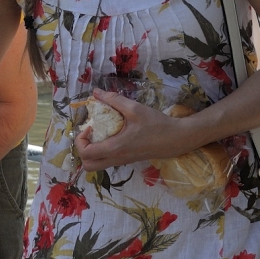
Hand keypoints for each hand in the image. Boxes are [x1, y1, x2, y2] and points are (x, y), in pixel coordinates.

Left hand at [75, 90, 200, 171]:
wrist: (178, 139)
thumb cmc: (157, 125)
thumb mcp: (135, 109)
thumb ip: (114, 100)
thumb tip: (96, 92)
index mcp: (116, 148)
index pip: (87, 154)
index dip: (81, 140)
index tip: (90, 126)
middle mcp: (117, 159)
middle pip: (88, 166)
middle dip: (83, 149)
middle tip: (90, 133)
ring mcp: (122, 161)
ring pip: (97, 165)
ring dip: (91, 151)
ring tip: (99, 133)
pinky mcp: (127, 160)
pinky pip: (107, 161)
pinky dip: (101, 151)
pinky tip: (110, 134)